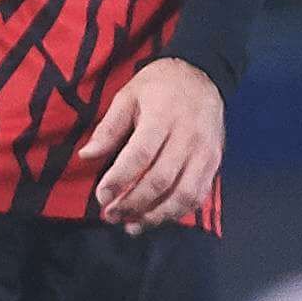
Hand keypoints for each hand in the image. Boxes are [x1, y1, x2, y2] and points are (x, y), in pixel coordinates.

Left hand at [80, 57, 223, 231]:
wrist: (202, 75)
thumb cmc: (158, 86)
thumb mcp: (128, 96)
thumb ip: (108, 128)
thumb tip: (87, 156)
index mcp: (162, 117)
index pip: (140, 155)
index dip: (119, 179)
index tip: (101, 196)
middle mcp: (187, 138)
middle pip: (161, 180)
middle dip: (133, 203)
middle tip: (110, 215)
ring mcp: (205, 152)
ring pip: (183, 194)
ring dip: (156, 215)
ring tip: (132, 225)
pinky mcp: (215, 162)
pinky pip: (199, 194)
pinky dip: (178, 211)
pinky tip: (157, 218)